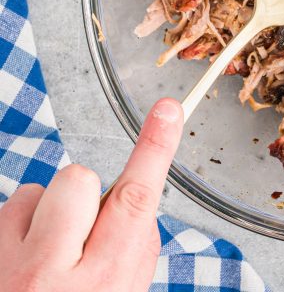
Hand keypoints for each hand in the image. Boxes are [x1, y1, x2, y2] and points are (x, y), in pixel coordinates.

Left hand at [0, 98, 182, 291]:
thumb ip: (129, 252)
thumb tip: (125, 202)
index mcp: (105, 288)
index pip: (135, 202)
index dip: (155, 150)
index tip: (168, 109)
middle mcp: (53, 278)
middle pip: (78, 181)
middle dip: (84, 196)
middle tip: (80, 237)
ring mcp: (10, 271)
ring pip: (36, 192)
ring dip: (45, 216)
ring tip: (43, 260)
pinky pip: (6, 211)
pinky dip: (16, 230)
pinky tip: (17, 266)